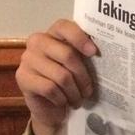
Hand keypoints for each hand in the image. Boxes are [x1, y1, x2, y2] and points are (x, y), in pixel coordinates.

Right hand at [15, 19, 97, 134]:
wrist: (51, 108)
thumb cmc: (69, 83)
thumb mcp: (79, 66)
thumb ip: (86, 54)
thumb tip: (112, 50)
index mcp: (52, 34)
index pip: (63, 26)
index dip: (79, 38)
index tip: (94, 52)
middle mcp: (36, 42)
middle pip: (67, 54)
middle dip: (83, 76)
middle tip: (89, 90)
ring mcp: (27, 59)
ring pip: (61, 75)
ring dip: (74, 92)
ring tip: (78, 99)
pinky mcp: (22, 78)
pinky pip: (50, 88)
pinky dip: (62, 99)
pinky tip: (64, 102)